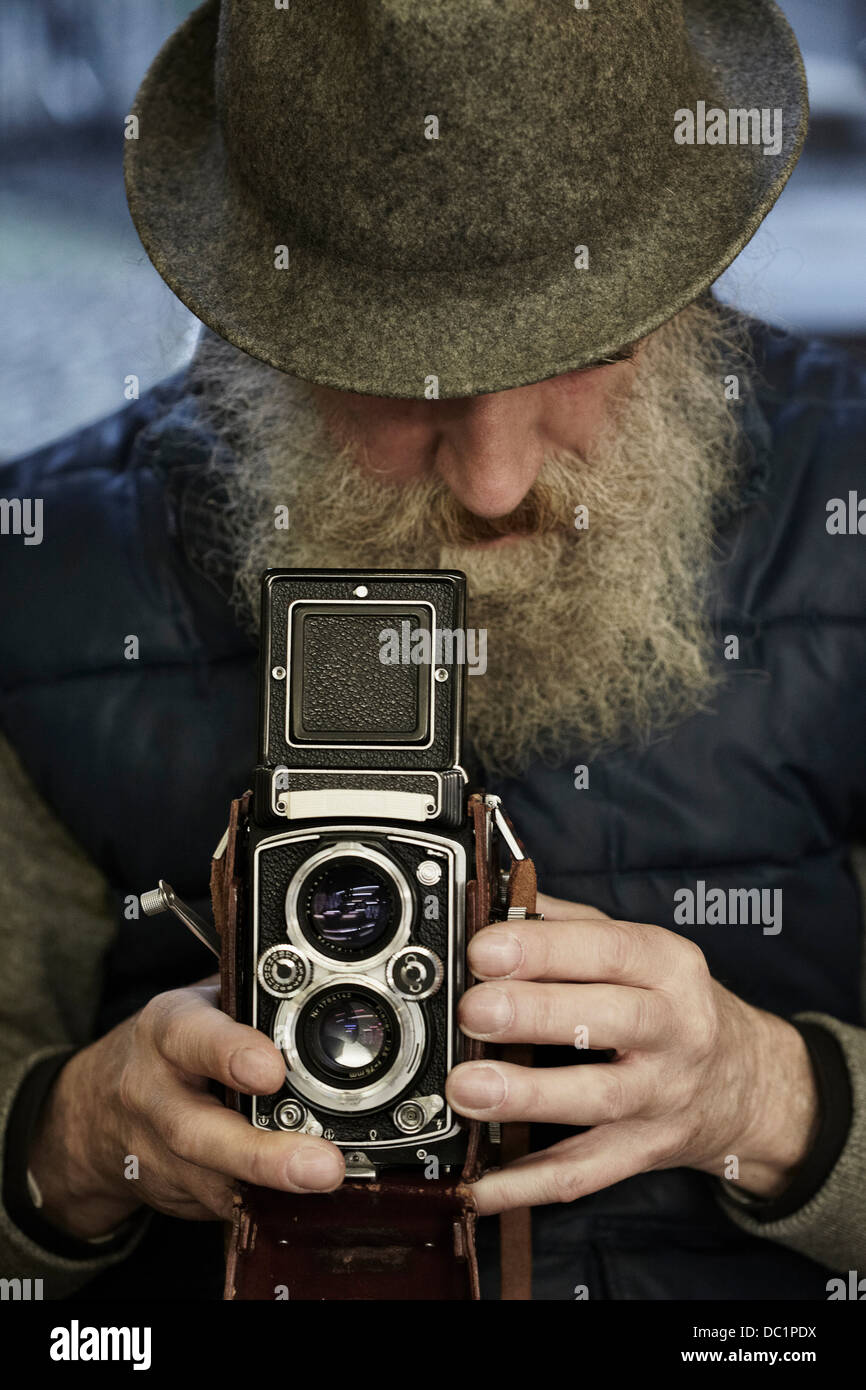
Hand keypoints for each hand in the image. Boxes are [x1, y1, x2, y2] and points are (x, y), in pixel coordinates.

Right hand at [29, 979, 344, 1239]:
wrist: (96, 1107)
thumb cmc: (174, 1043)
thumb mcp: (201, 1004)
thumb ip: (251, 998)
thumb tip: (323, 981)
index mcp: (167, 1030)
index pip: (192, 1035)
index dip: (230, 1053)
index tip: (273, 1071)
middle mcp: (153, 1093)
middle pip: (198, 1131)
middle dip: (262, 1153)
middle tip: (321, 1163)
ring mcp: (157, 1151)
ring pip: (209, 1180)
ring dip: (270, 1189)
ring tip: (323, 1185)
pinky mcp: (172, 1191)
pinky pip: (220, 1205)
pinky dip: (264, 1205)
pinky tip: (302, 1200)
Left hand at [446, 893, 819, 1214]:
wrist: (745, 1083)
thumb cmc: (672, 1004)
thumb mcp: (640, 949)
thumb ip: (568, 923)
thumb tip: (494, 898)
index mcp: (667, 967)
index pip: (609, 949)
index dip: (546, 949)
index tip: (485, 949)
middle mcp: (674, 1030)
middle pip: (610, 1020)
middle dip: (537, 1013)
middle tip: (474, 1011)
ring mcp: (661, 1097)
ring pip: (598, 1098)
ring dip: (529, 1096)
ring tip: (467, 1088)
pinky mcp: (643, 1152)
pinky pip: (584, 1172)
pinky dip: (528, 1184)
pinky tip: (480, 1186)